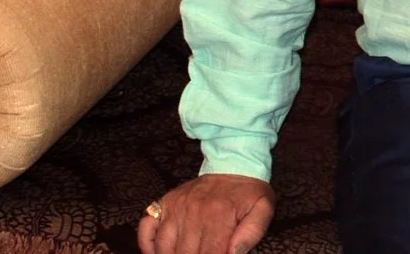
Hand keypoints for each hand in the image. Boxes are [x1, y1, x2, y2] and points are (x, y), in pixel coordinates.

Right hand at [137, 173, 274, 253]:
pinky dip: (147, 245)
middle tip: (202, 253)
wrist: (233, 165)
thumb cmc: (248, 192)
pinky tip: (159, 251)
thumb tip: (235, 252)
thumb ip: (253, 232)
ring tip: (187, 251)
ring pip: (164, 247)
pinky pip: (145, 229)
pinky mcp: (164, 203)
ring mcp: (176, 206)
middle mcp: (193, 210)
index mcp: (219, 214)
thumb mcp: (264, 207)